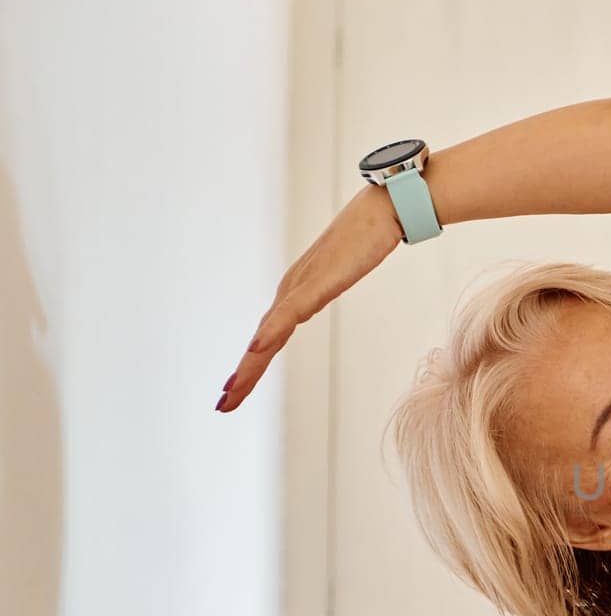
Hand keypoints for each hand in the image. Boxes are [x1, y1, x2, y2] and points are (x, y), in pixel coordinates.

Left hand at [215, 183, 403, 411]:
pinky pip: (290, 314)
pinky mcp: (319, 282)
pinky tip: (257, 350)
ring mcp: (302, 287)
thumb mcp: (342, 272)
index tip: (234, 391)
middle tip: (222, 406)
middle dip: (242, 377)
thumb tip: (318, 295)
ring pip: (268, 334)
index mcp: (297, 294)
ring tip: (230, 392)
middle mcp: (292, 291)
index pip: (268, 338)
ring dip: (248, 365)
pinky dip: (270, 334)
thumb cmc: (367, 237)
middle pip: (261, 343)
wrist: (383, 209)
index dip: (251, 367)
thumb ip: (326, 286)